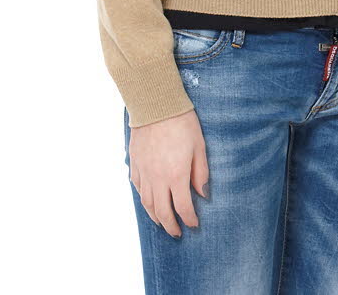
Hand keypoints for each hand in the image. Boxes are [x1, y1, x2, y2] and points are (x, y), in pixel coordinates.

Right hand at [129, 108, 208, 236]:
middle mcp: (157, 178)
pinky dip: (144, 199)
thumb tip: (202, 194)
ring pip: (147, 203)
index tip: (194, 224)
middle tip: (177, 233)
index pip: (182, 207)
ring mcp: (144, 171)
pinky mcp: (134, 163)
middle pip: (162, 212)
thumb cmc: (182, 122)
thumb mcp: (199, 145)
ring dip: (155, 217)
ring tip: (162, 223)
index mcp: (176, 175)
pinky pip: (138, 188)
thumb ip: (200, 172)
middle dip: (171, 225)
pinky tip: (148, 201)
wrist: (156, 104)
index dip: (189, 219)